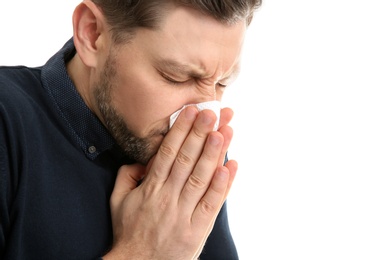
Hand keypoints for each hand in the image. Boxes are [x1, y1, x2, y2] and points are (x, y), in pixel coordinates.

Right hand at [104, 107, 237, 259]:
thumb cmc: (129, 231)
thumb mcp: (118, 201)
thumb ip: (127, 176)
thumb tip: (142, 160)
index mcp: (150, 188)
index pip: (168, 153)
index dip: (181, 131)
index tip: (191, 111)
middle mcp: (168, 198)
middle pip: (187, 160)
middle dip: (200, 134)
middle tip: (213, 113)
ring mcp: (184, 214)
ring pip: (201, 178)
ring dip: (214, 154)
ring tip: (224, 132)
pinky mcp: (197, 230)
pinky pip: (211, 205)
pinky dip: (221, 186)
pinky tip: (230, 168)